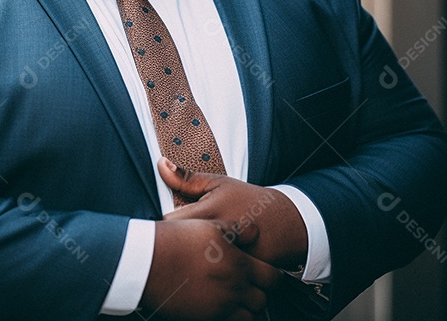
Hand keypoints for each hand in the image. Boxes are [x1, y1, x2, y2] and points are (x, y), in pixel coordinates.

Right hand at [142, 218, 278, 319]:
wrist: (148, 262)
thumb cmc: (177, 241)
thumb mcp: (211, 225)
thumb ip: (237, 230)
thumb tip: (255, 232)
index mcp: (239, 266)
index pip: (273, 278)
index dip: (273, 275)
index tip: (267, 272)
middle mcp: (233, 290)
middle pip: (262, 301)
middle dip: (260, 293)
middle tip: (250, 285)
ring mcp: (219, 308)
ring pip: (248, 317)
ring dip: (246, 309)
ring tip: (236, 297)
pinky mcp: (203, 318)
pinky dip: (229, 317)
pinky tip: (219, 305)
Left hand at [159, 158, 307, 269]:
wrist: (285, 224)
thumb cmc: (249, 201)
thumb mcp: (219, 184)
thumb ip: (187, 178)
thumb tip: (161, 165)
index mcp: (207, 214)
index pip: (168, 224)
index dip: (165, 225)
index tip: (167, 225)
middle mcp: (215, 239)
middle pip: (177, 249)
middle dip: (174, 245)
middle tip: (177, 242)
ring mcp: (226, 261)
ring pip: (191, 266)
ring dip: (187, 262)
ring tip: (188, 256)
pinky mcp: (236, 276)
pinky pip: (209, 281)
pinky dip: (204, 276)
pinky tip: (205, 270)